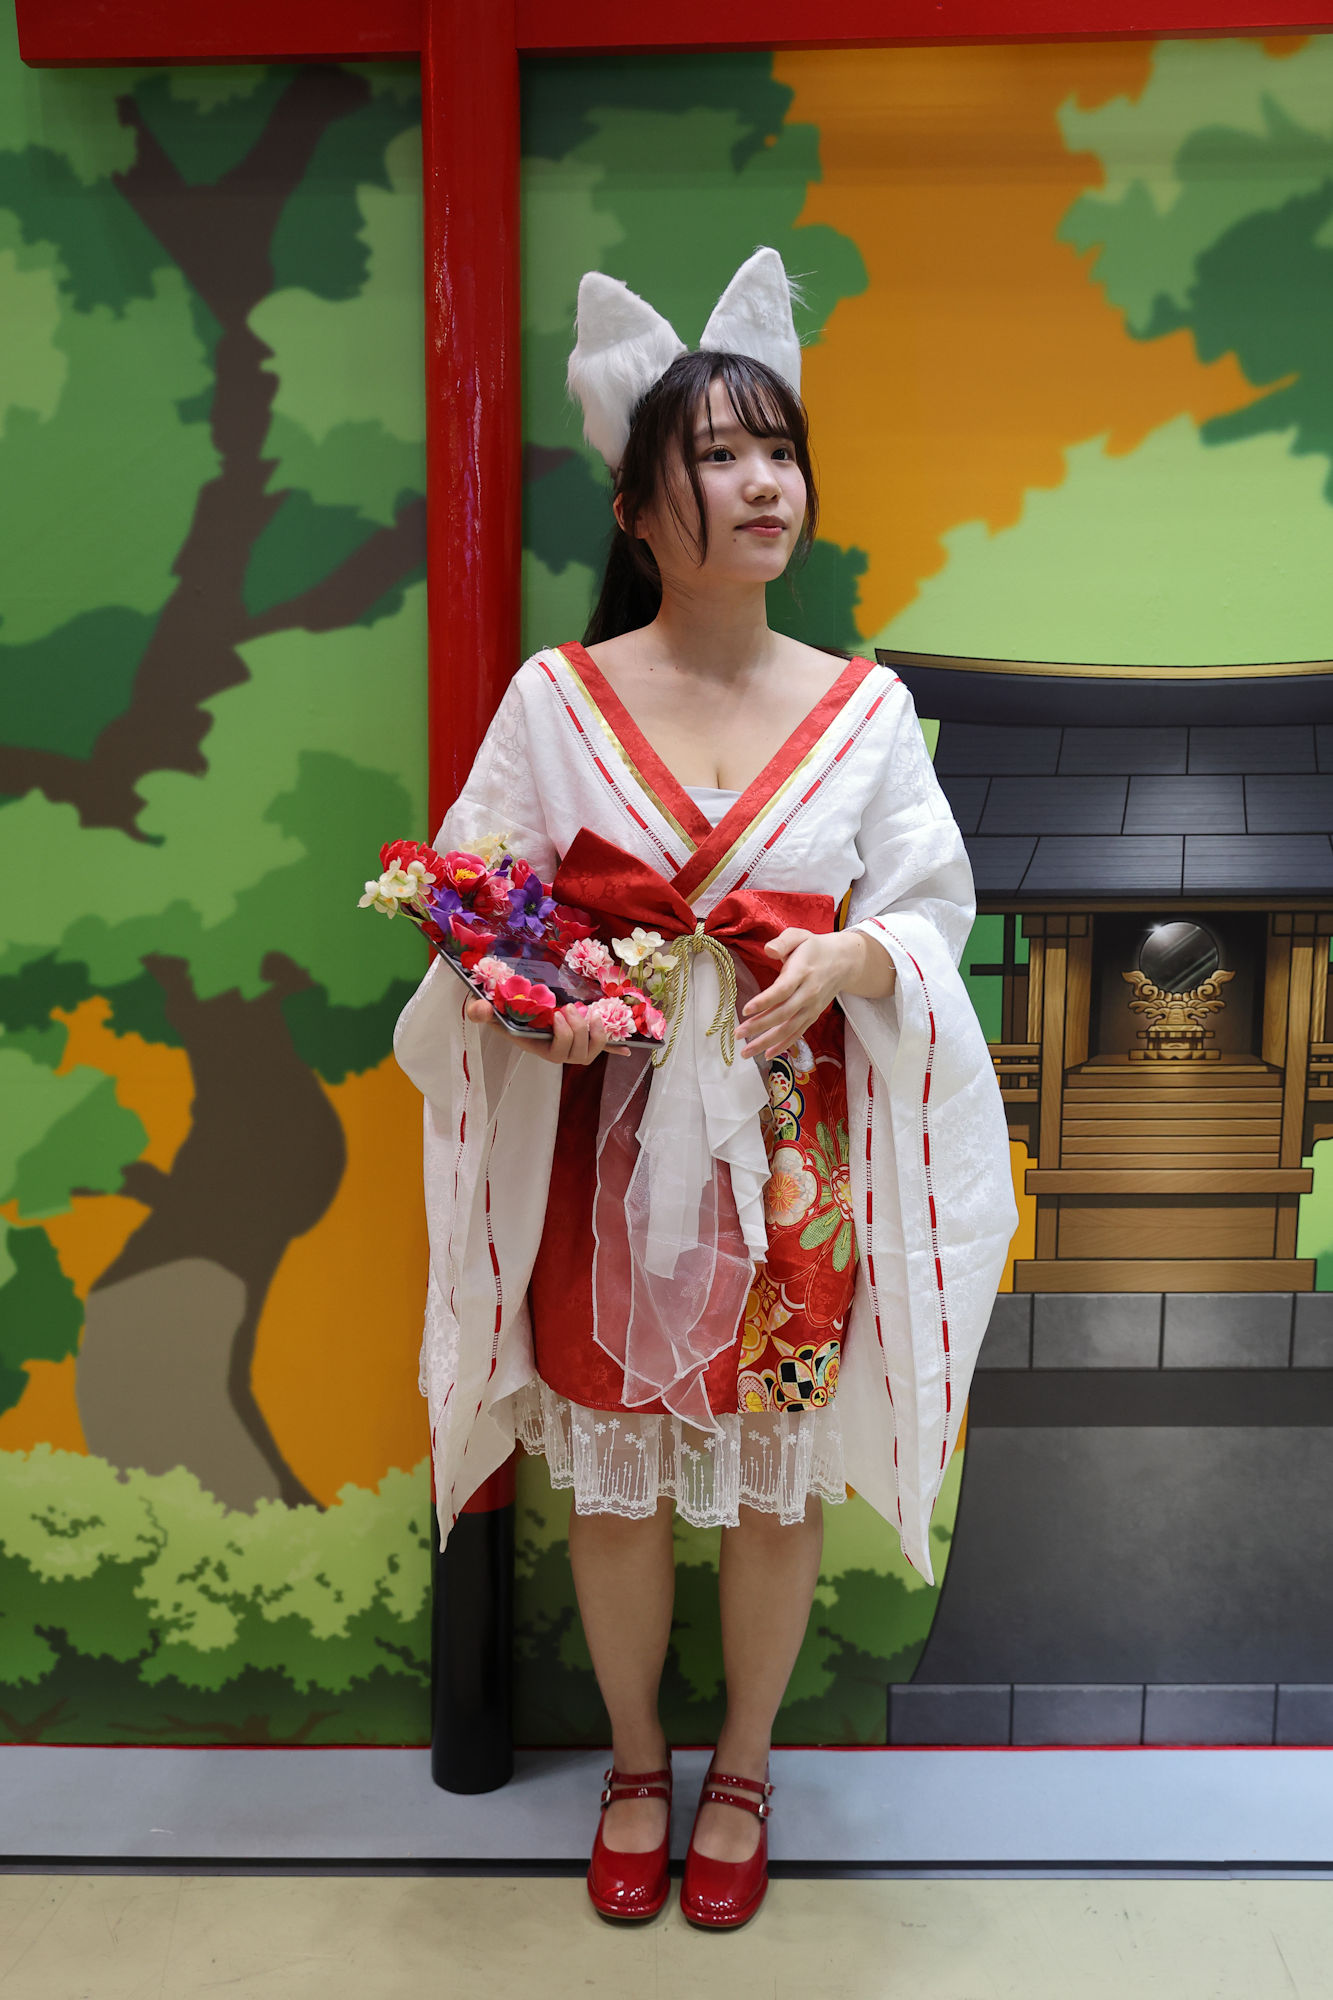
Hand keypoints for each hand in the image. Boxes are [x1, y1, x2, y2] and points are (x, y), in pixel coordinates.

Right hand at [464, 996, 627, 1064]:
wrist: (511, 1011)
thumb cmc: (502, 1015)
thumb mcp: (489, 1012)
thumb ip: (481, 1012)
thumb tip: (478, 1008)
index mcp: (539, 1048)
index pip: (558, 1053)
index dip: (564, 1036)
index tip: (557, 1014)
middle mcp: (558, 1052)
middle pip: (579, 1054)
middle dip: (579, 1030)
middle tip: (570, 1008)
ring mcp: (572, 1047)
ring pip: (592, 1051)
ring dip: (598, 1035)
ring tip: (592, 1016)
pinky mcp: (582, 1039)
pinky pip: (601, 1049)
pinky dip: (614, 1047)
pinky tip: (628, 1048)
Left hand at [737, 929, 896, 1060]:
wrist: (845, 960)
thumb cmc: (814, 947)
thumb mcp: (799, 936)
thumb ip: (783, 942)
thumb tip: (769, 950)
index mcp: (802, 972)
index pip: (782, 990)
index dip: (764, 1001)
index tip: (746, 1010)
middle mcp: (808, 993)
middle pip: (783, 1014)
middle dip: (759, 1027)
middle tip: (738, 1034)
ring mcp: (811, 1007)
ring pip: (789, 1029)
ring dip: (767, 1042)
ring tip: (747, 1052)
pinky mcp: (813, 1015)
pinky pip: (797, 1033)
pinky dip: (783, 1045)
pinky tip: (767, 1055)